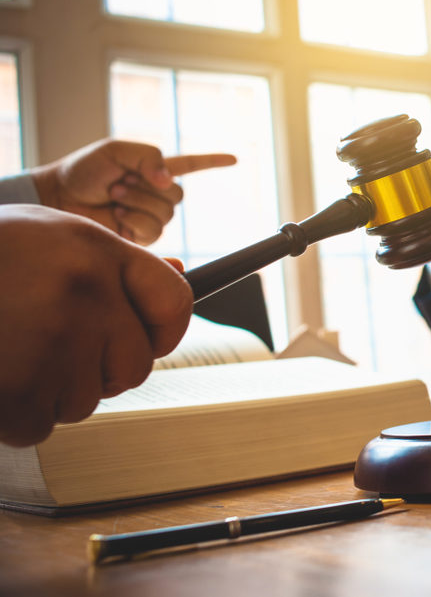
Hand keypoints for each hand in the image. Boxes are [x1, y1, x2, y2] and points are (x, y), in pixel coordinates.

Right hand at [0, 205, 192, 446]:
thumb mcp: (48, 235)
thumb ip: (112, 262)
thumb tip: (183, 278)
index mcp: (96, 250)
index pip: (175, 303)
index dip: (165, 330)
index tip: (148, 339)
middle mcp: (84, 292)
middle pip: (135, 365)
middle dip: (100, 369)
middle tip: (51, 345)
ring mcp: (51, 341)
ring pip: (87, 400)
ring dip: (51, 390)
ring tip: (10, 349)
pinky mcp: (17, 389)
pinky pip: (41, 425)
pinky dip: (15, 414)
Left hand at [31, 139, 236, 245]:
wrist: (59, 198)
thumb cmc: (83, 170)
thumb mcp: (117, 150)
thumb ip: (149, 156)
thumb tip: (167, 180)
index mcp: (153, 169)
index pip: (191, 165)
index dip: (213, 162)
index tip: (235, 159)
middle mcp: (155, 194)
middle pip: (178, 194)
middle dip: (148, 188)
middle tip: (119, 184)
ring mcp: (149, 216)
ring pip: (167, 213)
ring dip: (138, 203)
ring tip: (114, 197)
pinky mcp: (140, 236)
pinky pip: (154, 229)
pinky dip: (135, 220)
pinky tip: (117, 215)